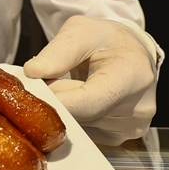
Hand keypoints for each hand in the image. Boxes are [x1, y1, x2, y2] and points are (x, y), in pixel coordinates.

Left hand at [23, 16, 158, 145]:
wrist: (132, 52)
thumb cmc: (106, 39)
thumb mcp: (80, 31)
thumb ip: (57, 52)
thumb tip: (32, 73)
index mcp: (132, 76)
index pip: (87, 103)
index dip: (54, 100)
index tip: (30, 93)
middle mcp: (138, 108)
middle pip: (79, 116)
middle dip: (55, 100)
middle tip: (42, 81)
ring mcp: (132, 127)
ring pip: (79, 126)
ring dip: (64, 108)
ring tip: (68, 84)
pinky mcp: (122, 137)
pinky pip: (84, 132)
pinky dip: (74, 116)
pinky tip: (79, 98)